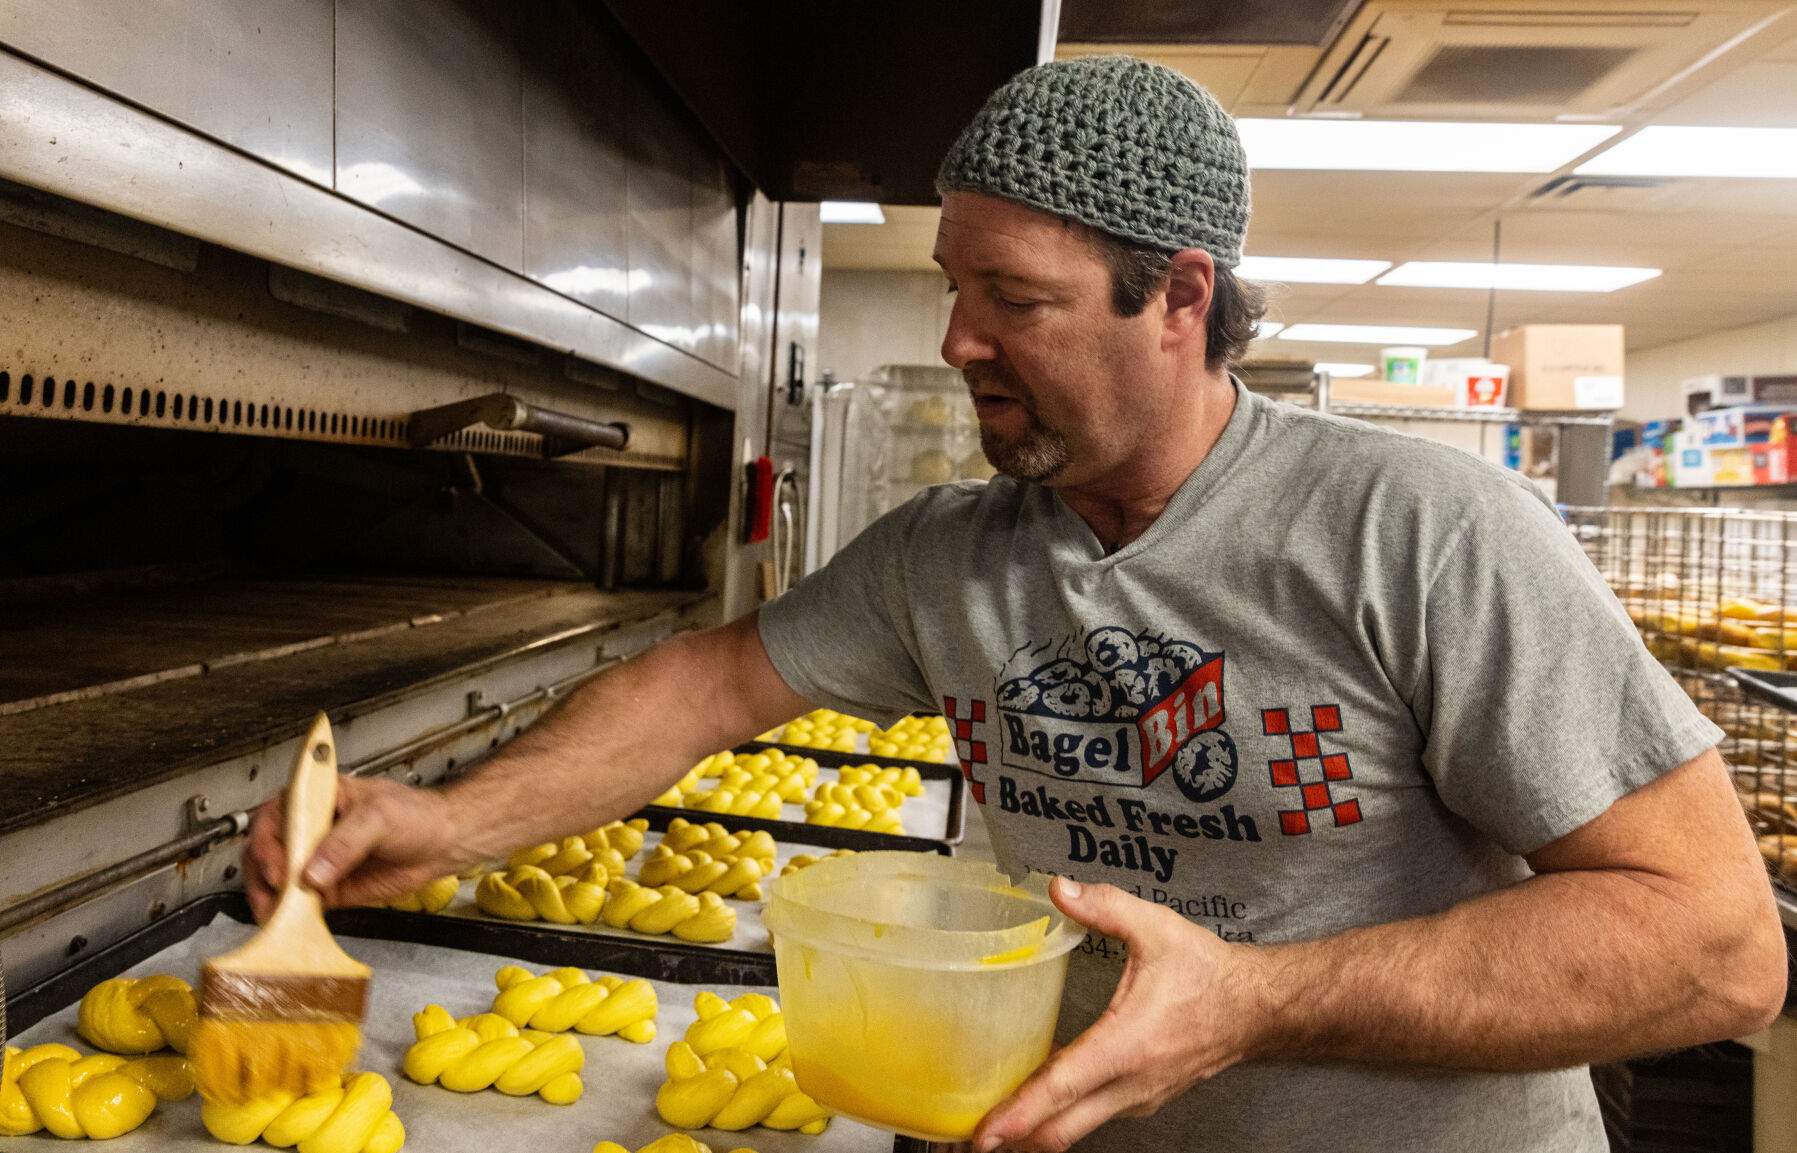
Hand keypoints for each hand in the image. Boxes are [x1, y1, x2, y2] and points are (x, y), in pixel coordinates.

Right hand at [243, 776, 470, 920]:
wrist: (442, 845)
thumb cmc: (417, 816)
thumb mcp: (381, 818)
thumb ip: (347, 842)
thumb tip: (314, 871)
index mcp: (320, 797)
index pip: (276, 812)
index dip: (268, 838)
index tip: (279, 863)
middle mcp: (311, 827)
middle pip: (265, 847)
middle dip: (262, 871)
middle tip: (277, 890)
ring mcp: (314, 859)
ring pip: (273, 877)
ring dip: (268, 896)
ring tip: (275, 910)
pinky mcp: (324, 888)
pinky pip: (296, 902)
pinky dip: (287, 913)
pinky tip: (288, 920)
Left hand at [970, 878, 1269, 1151]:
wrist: (1255, 1009)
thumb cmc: (1208, 975)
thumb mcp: (1156, 928)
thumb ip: (1105, 907)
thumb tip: (1060, 889)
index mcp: (1127, 1045)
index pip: (1063, 1088)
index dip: (1019, 1112)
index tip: (987, 1131)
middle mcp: (1131, 1083)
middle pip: (1062, 1129)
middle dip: (1017, 1136)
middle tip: (977, 1134)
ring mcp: (1137, 1097)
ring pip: (1078, 1128)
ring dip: (1038, 1127)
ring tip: (1000, 1116)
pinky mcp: (1142, 1098)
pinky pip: (1094, 1115)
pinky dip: (1064, 1114)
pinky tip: (1044, 1093)